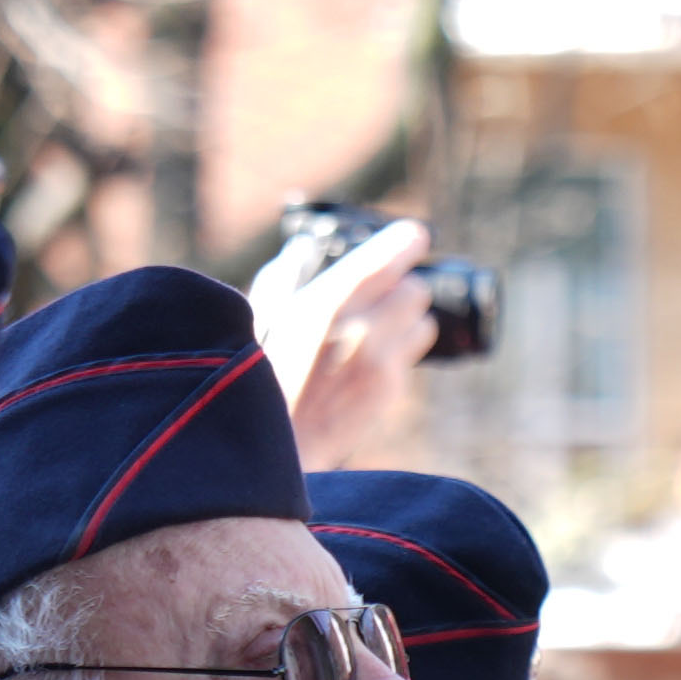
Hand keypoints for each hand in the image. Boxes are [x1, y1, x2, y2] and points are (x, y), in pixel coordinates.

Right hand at [257, 216, 436, 465]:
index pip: (391, 257)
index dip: (407, 243)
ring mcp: (381, 363)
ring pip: (422, 323)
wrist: (273, 442)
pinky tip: (369, 360)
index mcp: (328, 300)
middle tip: (386, 292)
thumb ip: (286, 274)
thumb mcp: (262, 312)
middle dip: (402, 288)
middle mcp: (362, 328)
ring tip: (379, 329)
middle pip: (416, 289)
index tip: (415, 237)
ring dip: (406, 321)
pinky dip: (397, 353)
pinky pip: (410, 357)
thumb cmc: (257, 373)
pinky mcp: (390, 391)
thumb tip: (304, 248)